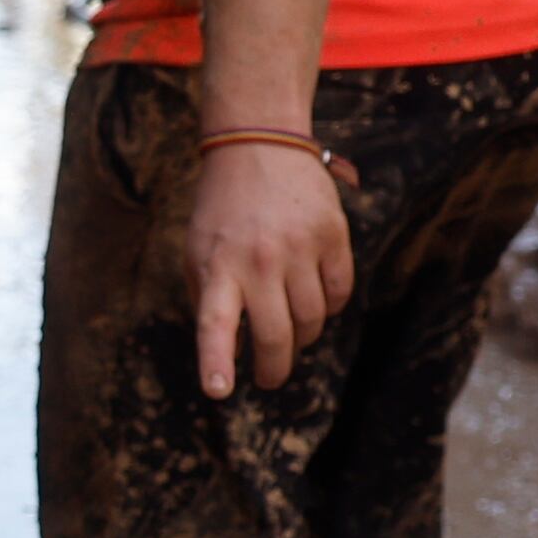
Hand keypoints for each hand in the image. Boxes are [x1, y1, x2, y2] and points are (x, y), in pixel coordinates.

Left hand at [187, 139, 354, 396]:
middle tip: (268, 379)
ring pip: (312, 320)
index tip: (218, 391)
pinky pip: (339, 294)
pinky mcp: (332, 236)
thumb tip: (230, 351)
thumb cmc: (222, 212)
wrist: (258, 147)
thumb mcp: (198, 253)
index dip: (217, 361)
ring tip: (289, 332)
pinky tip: (314, 301)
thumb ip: (210, 299)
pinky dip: (329, 308)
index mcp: (216, 267)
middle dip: (273, 368)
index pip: (214, 323)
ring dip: (302, 337)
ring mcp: (298, 248)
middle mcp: (258, 260)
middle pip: (274, 336)